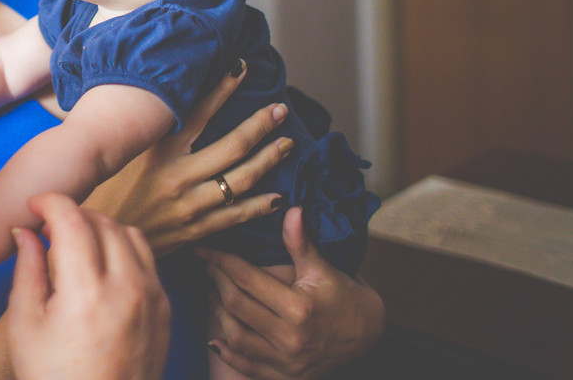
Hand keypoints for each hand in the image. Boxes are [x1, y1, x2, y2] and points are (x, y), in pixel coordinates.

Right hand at [7, 193, 169, 379]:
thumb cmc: (54, 377)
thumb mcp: (25, 324)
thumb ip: (27, 269)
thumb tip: (26, 232)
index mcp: (87, 292)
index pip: (73, 219)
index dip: (50, 202)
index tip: (35, 206)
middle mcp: (127, 288)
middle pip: (103, 221)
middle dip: (73, 214)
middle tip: (50, 228)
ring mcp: (152, 298)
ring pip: (131, 234)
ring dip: (102, 229)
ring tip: (77, 246)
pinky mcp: (165, 309)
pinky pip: (149, 260)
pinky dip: (124, 251)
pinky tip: (103, 268)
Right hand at [84, 63, 292, 254]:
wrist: (96, 241)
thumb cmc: (101, 192)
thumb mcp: (115, 154)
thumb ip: (135, 129)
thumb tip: (133, 95)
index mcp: (157, 152)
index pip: (198, 112)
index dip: (223, 88)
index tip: (242, 69)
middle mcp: (177, 176)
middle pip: (232, 146)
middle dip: (261, 124)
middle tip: (280, 110)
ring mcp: (189, 206)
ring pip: (241, 180)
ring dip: (268, 160)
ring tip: (286, 144)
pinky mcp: (194, 230)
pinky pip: (235, 216)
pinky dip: (259, 205)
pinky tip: (276, 197)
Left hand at [199, 207, 384, 379]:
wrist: (368, 334)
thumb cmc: (344, 296)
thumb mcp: (323, 269)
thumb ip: (301, 243)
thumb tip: (291, 209)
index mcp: (299, 308)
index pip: (246, 279)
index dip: (220, 260)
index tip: (204, 248)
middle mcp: (291, 337)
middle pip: (236, 305)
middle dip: (215, 282)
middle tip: (207, 266)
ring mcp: (287, 361)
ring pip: (236, 336)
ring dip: (216, 313)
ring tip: (211, 293)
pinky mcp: (286, 376)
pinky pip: (247, 367)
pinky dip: (228, 353)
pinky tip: (215, 337)